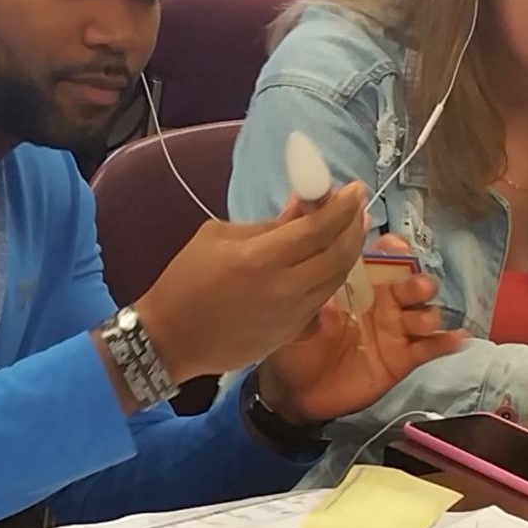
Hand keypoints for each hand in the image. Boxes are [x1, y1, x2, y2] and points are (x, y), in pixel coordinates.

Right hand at [131, 183, 367, 383]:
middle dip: (354, 225)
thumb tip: (305, 204)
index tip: (354, 188)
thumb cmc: (185, 280)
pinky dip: (333, 274)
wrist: (170, 339)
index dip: (342, 206)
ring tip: (350, 227)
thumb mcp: (219, 236)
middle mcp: (284, 288)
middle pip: (338, 254)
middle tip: (356, 205)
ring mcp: (292, 315)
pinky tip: (331, 259)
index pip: (319, 228)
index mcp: (259, 259)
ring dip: (349, 250)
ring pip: (337, 278)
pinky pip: (324, 298)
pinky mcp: (292, 333)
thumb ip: (269, 223)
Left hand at [255, 235, 464, 424]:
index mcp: (362, 280)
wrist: (292, 389)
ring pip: (426, 312)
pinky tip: (456, 339)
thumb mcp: (294, 292)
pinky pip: (429, 348)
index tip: (393, 246)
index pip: (386, 255)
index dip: (394, 249)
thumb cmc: (295, 337)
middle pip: (413, 281)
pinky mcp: (403, 358)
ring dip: (428, 311)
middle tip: (411, 287)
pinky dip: (446, 342)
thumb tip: (302, 197)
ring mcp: (396, 329)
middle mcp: (385, 300)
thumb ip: (303, 246)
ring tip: (421, 319)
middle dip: (418, 280)